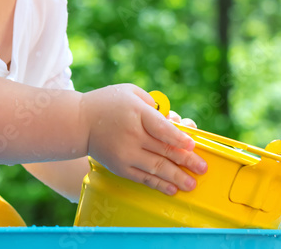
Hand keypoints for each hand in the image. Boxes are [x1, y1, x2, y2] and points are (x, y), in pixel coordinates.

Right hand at [80, 84, 206, 195]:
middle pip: (163, 150)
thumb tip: (174, 122)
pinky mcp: (120, 167)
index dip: (179, 138)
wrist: (78, 122)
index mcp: (135, 112)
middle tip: (203, 168)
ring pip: (156, 168)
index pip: (161, 128)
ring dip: (176, 177)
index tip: (192, 145)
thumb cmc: (107, 103)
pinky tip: (172, 189)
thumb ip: (153, 104)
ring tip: (191, 184)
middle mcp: (131, 135)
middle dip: (186, 160)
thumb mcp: (130, 92)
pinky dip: (158, 184)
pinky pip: (143, 178)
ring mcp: (125, 153)